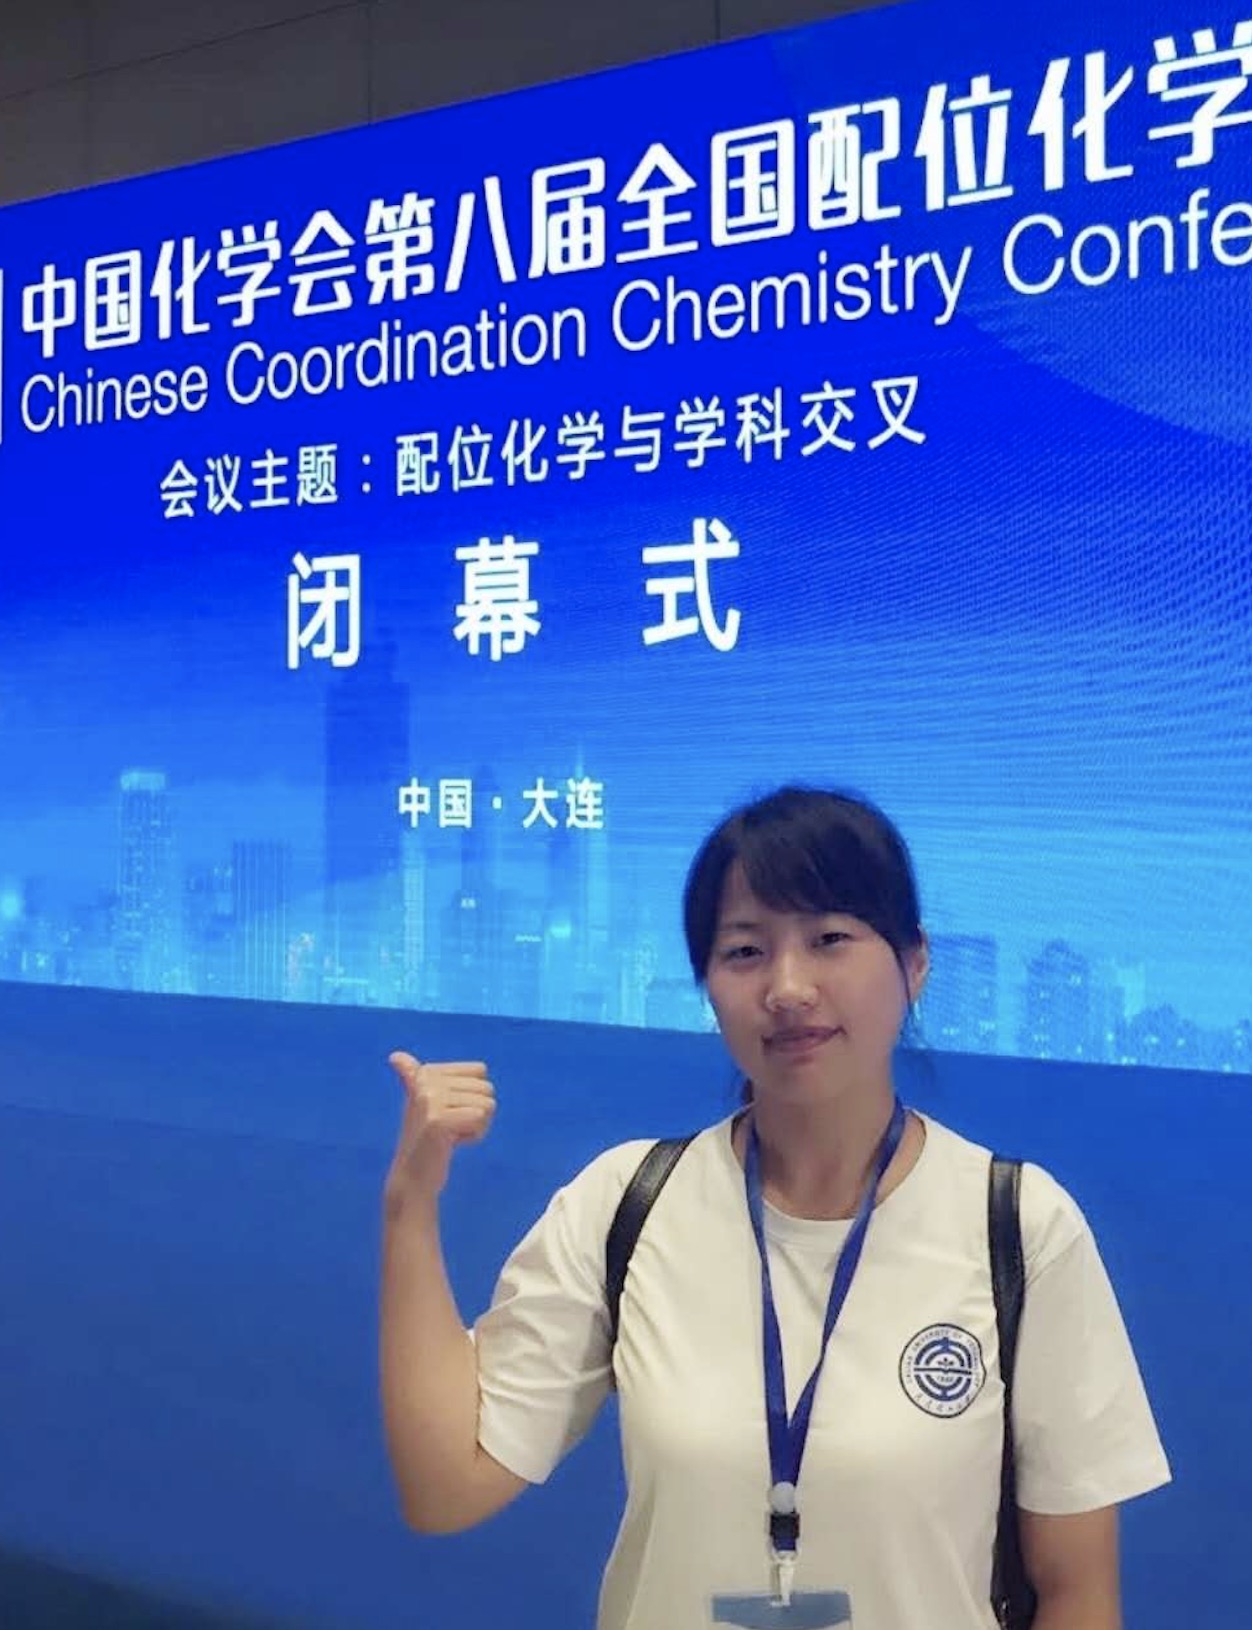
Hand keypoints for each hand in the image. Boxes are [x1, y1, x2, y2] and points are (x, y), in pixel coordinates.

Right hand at [384, 1053, 495, 1209]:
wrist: (413, 1178)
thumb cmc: (425, 1139)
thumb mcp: (421, 1103)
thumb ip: (412, 1078)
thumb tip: (396, 1055)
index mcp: (426, 1073)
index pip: (480, 1071)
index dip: (472, 1095)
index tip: (450, 1112)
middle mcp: (426, 1081)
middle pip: (486, 1088)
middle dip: (477, 1112)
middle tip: (451, 1128)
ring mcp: (431, 1100)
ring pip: (487, 1103)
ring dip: (476, 1125)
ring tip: (451, 1135)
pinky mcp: (438, 1120)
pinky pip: (481, 1118)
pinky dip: (475, 1136)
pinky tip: (452, 1143)